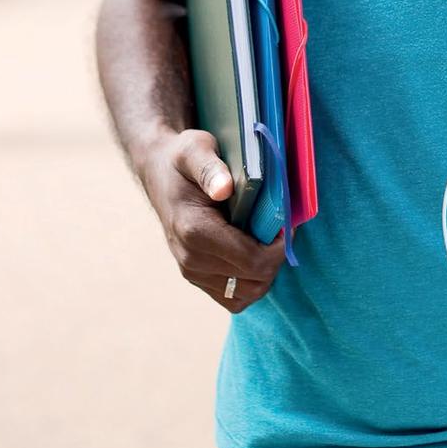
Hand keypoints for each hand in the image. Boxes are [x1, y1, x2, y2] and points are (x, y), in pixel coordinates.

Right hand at [140, 128, 287, 311]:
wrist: (160, 172)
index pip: (252, 260)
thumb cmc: (183, 159)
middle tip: (280, 230)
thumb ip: (210, 168)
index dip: (279, 246)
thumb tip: (224, 189)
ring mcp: (192, 272)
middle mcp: (191, 259)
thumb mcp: (196, 150)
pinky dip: (250, 281)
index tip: (286, 224)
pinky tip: (254, 254)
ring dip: (266, 271)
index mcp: (194, 230)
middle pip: (254, 280)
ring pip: (247, 293)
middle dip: (276, 257)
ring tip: (267, 241)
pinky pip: (233, 297)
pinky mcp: (196, 278)